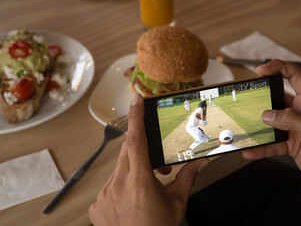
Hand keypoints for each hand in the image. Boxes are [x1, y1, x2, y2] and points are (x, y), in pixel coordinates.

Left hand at [88, 93, 208, 225]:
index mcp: (140, 181)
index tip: (135, 97)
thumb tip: (201, 161)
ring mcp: (104, 195)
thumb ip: (187, 178)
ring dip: (133, 170)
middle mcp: (117, 185)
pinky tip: (132, 200)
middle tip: (157, 167)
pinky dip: (122, 185)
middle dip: (142, 151)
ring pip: (119, 168)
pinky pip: (109, 185)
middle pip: (128, 152)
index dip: (136, 115)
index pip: (136, 139)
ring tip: (146, 188)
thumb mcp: (176, 203)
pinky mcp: (97, 205)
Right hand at [242, 59, 300, 203]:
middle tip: (245, 102)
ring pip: (271, 123)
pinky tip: (251, 151)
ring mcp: (296, 129)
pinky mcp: (292, 145)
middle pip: (277, 99)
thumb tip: (268, 115)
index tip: (261, 70)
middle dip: (261, 99)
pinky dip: (261, 147)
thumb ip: (292, 120)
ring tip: (244, 129)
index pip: (294, 76)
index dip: (278, 68)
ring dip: (257, 127)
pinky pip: (272, 144)